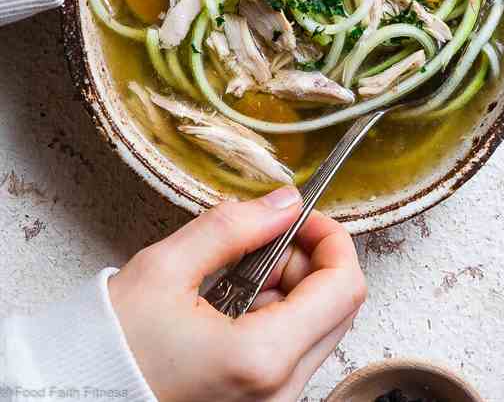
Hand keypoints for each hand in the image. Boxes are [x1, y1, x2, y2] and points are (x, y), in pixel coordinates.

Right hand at [108, 186, 366, 401]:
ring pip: (319, 325)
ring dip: (292, 284)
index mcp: (263, 358)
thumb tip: (285, 202)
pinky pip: (295, 347)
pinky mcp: (262, 401)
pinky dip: (278, 312)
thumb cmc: (111, 347)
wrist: (77, 395)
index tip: (302, 217)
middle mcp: (280, 390)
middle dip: (309, 259)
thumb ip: (234, 227)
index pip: (345, 286)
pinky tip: (232, 301)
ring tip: (234, 274)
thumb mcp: (167, 269)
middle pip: (339, 305)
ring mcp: (273, 401)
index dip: (331, 238)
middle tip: (262, 241)